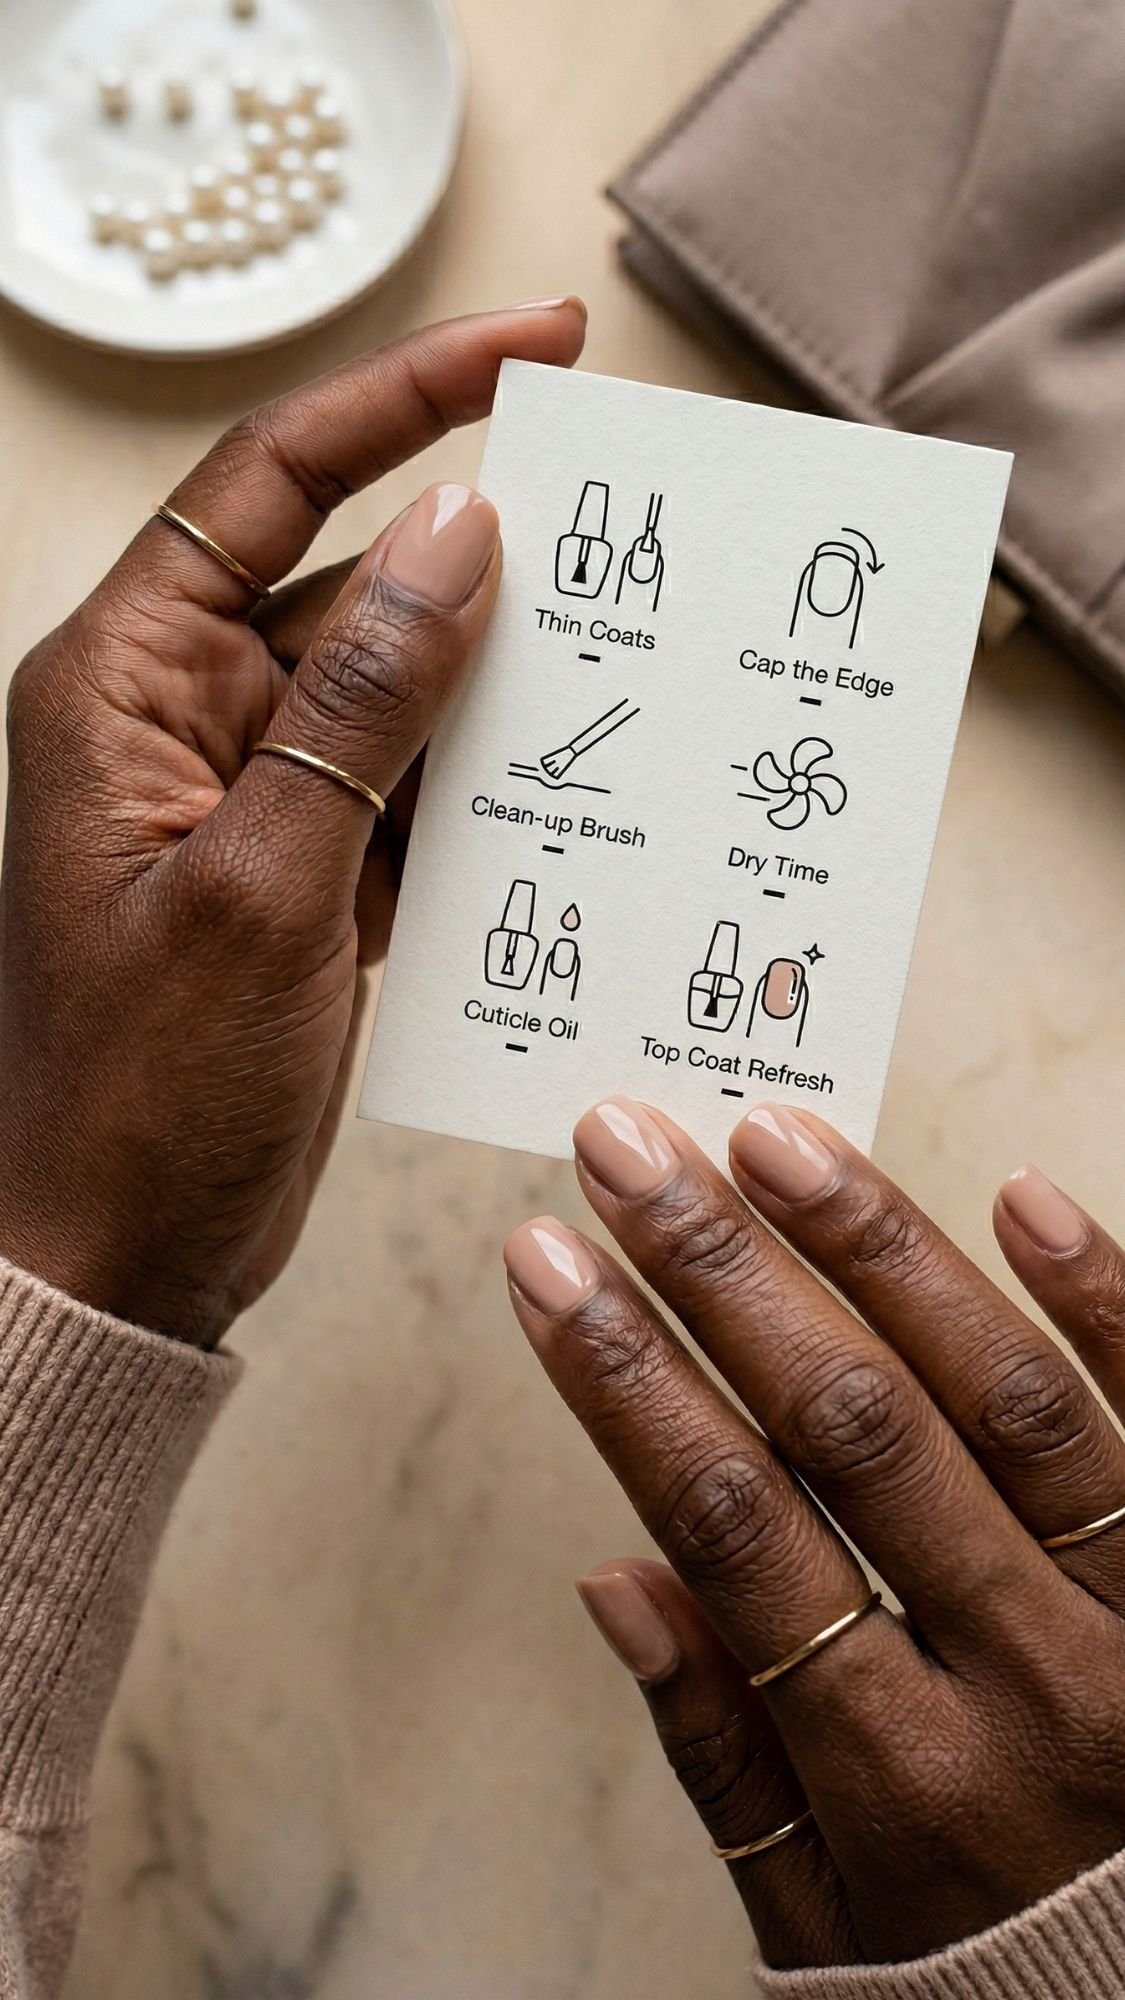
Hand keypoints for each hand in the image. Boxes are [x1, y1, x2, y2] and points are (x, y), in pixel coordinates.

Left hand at [0, 301, 586, 1345]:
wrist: (122, 1259)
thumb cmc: (140, 1094)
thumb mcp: (262, 885)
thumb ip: (365, 705)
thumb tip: (457, 535)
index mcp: (125, 681)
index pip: (273, 482)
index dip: (407, 397)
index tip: (537, 346)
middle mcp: (186, 718)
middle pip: (352, 580)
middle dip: (485, 558)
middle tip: (629, 537)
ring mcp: (254, 798)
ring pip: (402, 694)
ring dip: (504, 689)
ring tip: (631, 672)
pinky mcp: (308, 876)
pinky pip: (416, 796)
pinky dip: (493, 796)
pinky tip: (579, 796)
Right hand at [505, 1099, 1124, 1969]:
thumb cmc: (996, 1974)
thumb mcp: (821, 1930)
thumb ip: (721, 1755)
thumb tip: (615, 1578)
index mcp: (906, 1779)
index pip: (737, 1529)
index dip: (628, 1381)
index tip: (552, 1263)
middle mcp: (1031, 1683)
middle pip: (854, 1432)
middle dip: (723, 1273)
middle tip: (632, 1149)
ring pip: (1006, 1399)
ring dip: (879, 1250)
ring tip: (777, 1138)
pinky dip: (1100, 1299)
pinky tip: (1019, 1195)